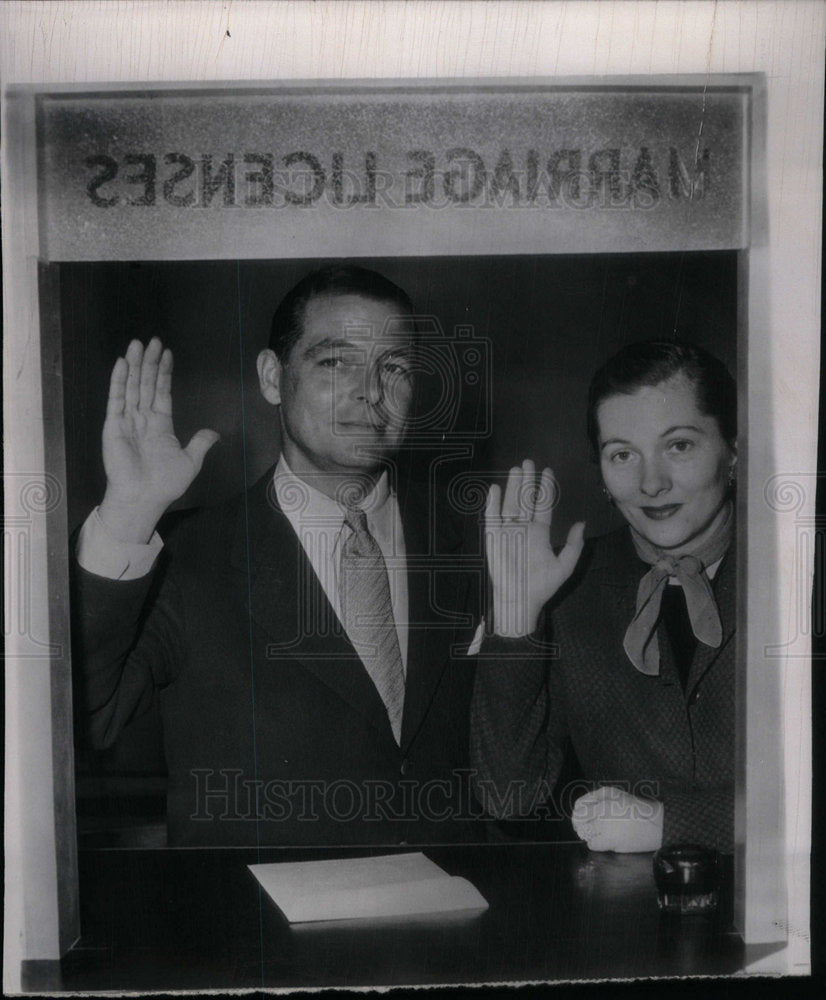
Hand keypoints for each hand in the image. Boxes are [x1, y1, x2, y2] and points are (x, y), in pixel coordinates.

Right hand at [99, 338, 218, 542]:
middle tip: (152, 340)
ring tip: (138, 344)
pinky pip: (116, 400)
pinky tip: (122, 364)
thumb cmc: (164, 485)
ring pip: (132, 387)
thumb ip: (200, 443)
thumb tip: (214, 433)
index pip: (161, 392)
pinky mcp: (114, 426)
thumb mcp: (190, 462)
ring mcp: (127, 422)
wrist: (144, 498)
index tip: (167, 354)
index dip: (164, 373)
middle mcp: (143, 420)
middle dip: (150, 362)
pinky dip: (119, 381)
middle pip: (146, 384)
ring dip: (135, 365)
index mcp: (160, 426)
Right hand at [485, 459, 584, 635]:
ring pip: (510, 503)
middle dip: (528, 480)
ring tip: (515, 469)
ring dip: (512, 486)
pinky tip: (495, 489)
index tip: (547, 471)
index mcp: (540, 532)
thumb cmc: (542, 586)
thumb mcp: (564, 566)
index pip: (543, 505)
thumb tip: (582, 524)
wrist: (520, 600)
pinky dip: (493, 503)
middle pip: (525, 499)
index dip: (545, 488)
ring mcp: (508, 531)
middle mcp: (523, 528)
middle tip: (529, 462)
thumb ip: (573, 545)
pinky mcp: (493, 538)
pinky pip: (492, 517)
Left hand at [572, 786, 663, 852]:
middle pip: (579, 821)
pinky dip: (594, 842)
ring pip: (585, 834)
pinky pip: (594, 845)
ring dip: (588, 833)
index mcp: (604, 799)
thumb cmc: (635, 807)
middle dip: (580, 823)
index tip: (578, 816)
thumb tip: (580, 807)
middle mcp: (603, 814)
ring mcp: (607, 830)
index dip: (577, 813)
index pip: (579, 807)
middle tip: (583, 826)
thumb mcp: (615, 794)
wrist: (655, 825)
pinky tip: (602, 839)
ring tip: (595, 832)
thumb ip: (596, 797)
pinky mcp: (612, 844)